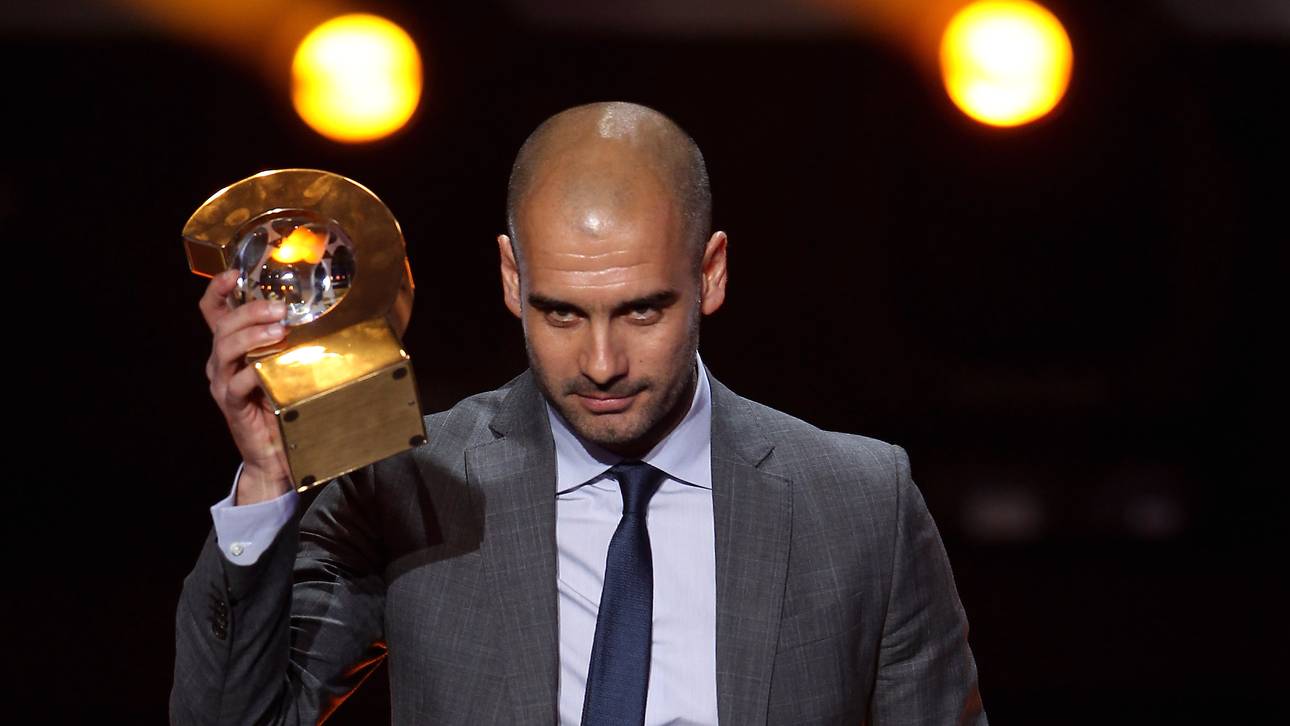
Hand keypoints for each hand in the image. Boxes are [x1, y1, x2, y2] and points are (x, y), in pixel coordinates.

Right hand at [200, 269, 291, 503]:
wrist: (277, 453)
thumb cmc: (288, 404)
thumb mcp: (293, 364)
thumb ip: (302, 341)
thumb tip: (342, 314)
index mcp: (233, 345)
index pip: (215, 309)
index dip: (219, 288)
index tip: (236, 272)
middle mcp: (222, 360)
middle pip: (223, 323)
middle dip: (250, 311)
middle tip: (279, 309)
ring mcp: (223, 382)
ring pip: (224, 348)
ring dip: (251, 335)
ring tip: (279, 332)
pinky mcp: (231, 404)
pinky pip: (236, 383)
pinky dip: (253, 372)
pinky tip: (268, 368)